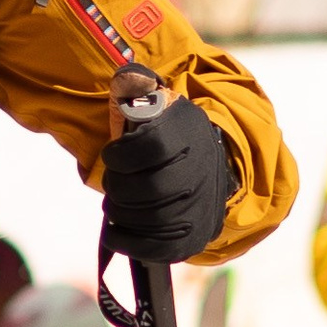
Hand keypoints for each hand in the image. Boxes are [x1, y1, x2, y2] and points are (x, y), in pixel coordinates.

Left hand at [101, 100, 233, 263]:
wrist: (213, 167)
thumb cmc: (171, 133)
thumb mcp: (156, 101)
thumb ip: (135, 86)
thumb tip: (124, 77)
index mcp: (188, 136)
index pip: (148, 148)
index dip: (119, 155)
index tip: (112, 154)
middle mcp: (200, 173)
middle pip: (146, 189)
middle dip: (118, 187)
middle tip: (114, 183)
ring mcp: (200, 209)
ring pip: (148, 220)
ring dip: (120, 212)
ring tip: (117, 203)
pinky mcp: (195, 237)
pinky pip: (157, 248)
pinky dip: (128, 241)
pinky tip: (117, 228)